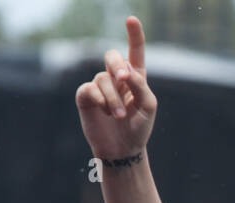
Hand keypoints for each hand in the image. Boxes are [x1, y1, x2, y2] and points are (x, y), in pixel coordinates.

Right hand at [75, 17, 155, 161]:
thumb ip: (140, 85)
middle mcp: (116, 78)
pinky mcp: (86, 96)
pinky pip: (90, 89)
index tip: (131, 19)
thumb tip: (126, 70)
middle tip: (124, 78)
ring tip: (120, 115)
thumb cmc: (139, 128)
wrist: (123, 150)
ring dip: (113, 98)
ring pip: (103, 79)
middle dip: (117, 64)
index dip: (134, 35)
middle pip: (112, 57)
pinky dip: (101, 100)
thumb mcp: (148, 106)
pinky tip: (106, 112)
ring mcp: (100, 86)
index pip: (135, 52)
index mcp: (135, 78)